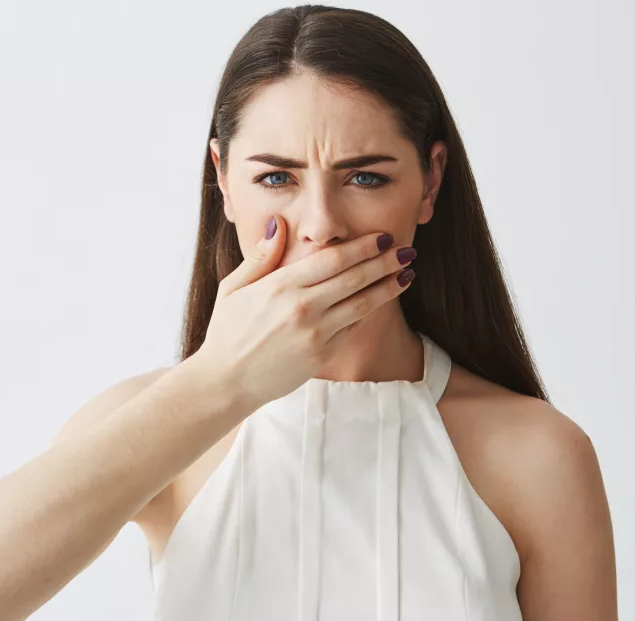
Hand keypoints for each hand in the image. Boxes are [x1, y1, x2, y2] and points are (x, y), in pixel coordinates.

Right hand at [196, 213, 416, 406]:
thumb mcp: (233, 288)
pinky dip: (370, 311)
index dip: (362, 247)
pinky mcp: (322, 355)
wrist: (227, 381)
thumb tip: (279, 224)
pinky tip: (382, 299)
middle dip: (385, 262)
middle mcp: (302, 308)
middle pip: (355, 278)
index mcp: (280, 286)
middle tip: (407, 249)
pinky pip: (352, 328)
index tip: (382, 237)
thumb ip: (260, 256)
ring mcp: (315, 334)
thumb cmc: (227, 331)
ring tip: (407, 274)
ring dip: (388, 287)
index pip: (332, 259)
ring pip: (362, 304)